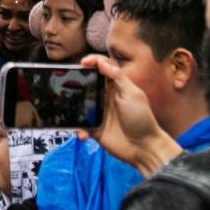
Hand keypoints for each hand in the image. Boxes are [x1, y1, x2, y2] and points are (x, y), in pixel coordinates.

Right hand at [78, 55, 181, 175]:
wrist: (144, 148)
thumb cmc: (141, 119)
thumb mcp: (132, 94)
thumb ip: (118, 77)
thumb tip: (101, 61)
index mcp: (115, 87)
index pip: (102, 68)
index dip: (92, 62)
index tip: (82, 63)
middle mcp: (105, 97)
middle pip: (86, 84)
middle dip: (75, 82)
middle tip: (65, 82)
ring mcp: (98, 112)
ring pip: (79, 104)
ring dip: (72, 106)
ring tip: (66, 108)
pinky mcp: (93, 128)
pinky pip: (79, 125)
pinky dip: (78, 128)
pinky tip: (83, 133)